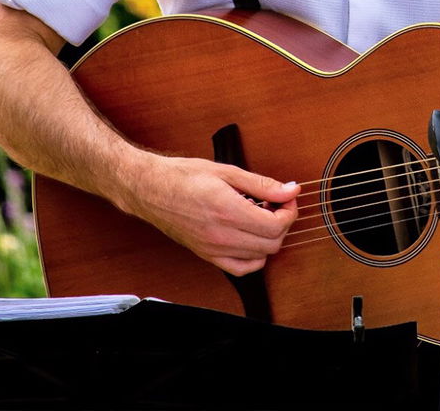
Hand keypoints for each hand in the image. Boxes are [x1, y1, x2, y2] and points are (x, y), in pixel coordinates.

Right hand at [126, 155, 299, 275]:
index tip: (288, 198)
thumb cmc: (182, 176)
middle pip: (272, 243)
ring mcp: (212, 249)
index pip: (275, 225)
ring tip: (263, 217)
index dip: (289, 211)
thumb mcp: (227, 171)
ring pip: (260, 258)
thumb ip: (262, 184)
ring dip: (270, 239)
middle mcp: (220, 235)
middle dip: (283, 223)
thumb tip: (290, 189)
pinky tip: (252, 238)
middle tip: (278, 205)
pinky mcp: (206, 256)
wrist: (149, 189)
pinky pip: (240, 269)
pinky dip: (254, 258)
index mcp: (227, 211)